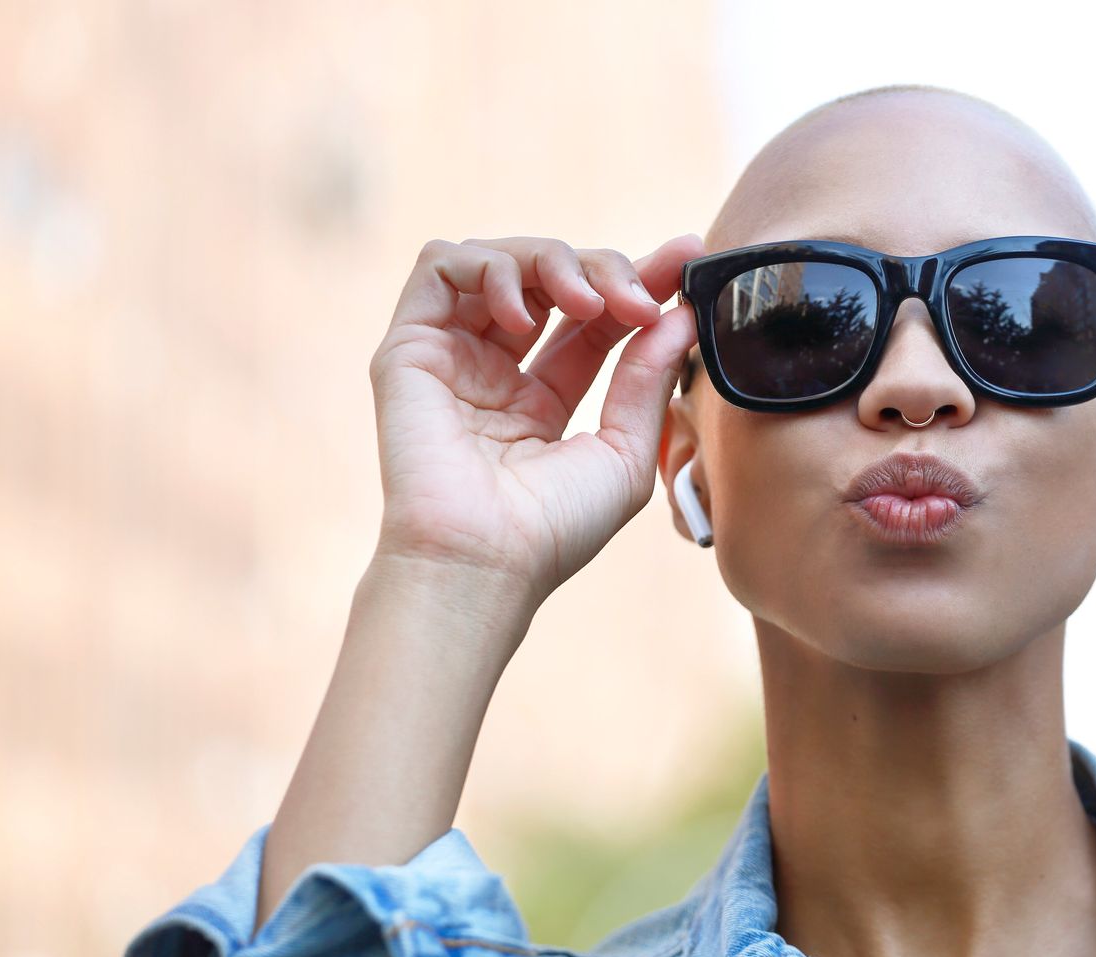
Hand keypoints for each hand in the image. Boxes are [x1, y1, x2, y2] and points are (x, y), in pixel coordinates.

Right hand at [367, 233, 704, 599]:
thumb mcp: (624, 449)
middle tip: (640, 297)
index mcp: (542, 399)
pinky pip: (442, 263)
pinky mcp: (409, 345)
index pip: (594, 318)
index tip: (686, 256)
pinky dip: (491, 267)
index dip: (638, 281)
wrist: (484, 561)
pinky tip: (522, 313)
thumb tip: (680, 314)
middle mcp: (493, 369)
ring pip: (500, 257)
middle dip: (605, 268)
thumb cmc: (552, 528)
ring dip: (555, 262)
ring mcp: (450, 354)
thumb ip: (647, 377)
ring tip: (589, 303)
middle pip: (553, 279)